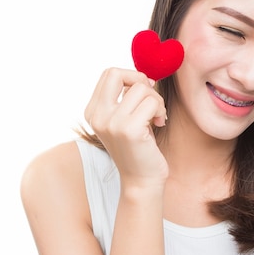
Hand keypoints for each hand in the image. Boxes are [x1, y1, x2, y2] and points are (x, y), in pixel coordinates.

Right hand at [84, 68, 167, 191]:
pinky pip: (152, 103)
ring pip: (141, 88)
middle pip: (118, 73)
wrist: (141, 181)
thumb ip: (125, 97)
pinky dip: (161, 110)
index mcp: (92, 111)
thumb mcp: (124, 119)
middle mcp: (97, 116)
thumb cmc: (138, 147)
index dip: (131, 77)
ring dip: (156, 100)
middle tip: (150, 100)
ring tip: (156, 117)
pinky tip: (159, 124)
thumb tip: (142, 76)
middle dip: (140, 80)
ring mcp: (111, 123)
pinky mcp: (129, 130)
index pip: (109, 74)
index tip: (142, 95)